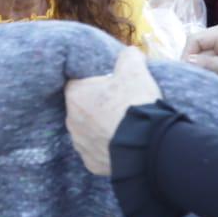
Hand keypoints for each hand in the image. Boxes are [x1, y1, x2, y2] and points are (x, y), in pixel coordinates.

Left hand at [64, 47, 161, 175]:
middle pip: (82, 108)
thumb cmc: (135, 105)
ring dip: (101, 128)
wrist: (146, 145)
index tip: (111, 85)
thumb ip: (129, 56)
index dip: (95, 83)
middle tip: (120, 105)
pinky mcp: (91, 164)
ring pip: (88, 131)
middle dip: (97, 106)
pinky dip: (108, 147)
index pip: (78, 84)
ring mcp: (80, 145)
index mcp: (75, 96)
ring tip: (124, 126)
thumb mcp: (135, 70)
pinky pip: (97, 152)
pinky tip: (124, 143)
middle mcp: (72, 122)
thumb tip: (130, 52)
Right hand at [184, 22, 217, 109]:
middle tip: (198, 85)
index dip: (186, 57)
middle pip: (199, 52)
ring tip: (211, 87)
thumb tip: (184, 64)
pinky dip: (213, 79)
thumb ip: (210, 65)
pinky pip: (214, 70)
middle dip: (198, 69)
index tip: (185, 76)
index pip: (195, 40)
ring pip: (205, 63)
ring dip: (206, 76)